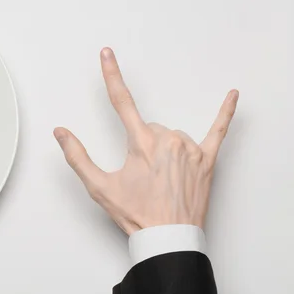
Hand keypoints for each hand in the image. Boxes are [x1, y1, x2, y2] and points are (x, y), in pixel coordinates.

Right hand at [54, 48, 237, 234]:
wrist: (167, 238)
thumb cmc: (136, 214)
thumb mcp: (99, 187)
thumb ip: (77, 156)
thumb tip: (61, 132)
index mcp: (141, 144)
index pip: (121, 102)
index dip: (112, 75)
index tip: (107, 54)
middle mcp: (168, 140)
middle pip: (149, 128)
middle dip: (141, 145)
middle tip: (142, 176)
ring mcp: (191, 149)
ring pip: (172, 136)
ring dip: (164, 150)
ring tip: (162, 181)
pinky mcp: (207, 160)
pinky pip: (218, 131)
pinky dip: (225, 113)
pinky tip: (232, 96)